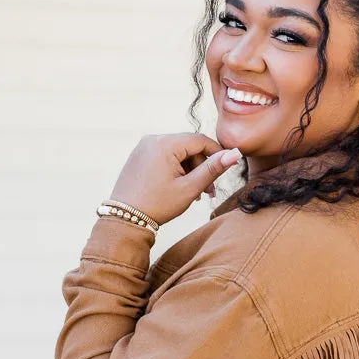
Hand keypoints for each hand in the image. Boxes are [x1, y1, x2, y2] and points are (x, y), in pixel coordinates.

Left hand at [109, 133, 242, 225]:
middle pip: (188, 146)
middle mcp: (153, 139)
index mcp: (165, 143)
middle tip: (209, 192)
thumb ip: (213, 169)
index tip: (226, 171)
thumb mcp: (190, 188)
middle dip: (201, 167)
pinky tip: (179, 188)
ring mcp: (144, 146)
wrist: (124, 219)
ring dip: (189, 170)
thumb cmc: (157, 205)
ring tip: (195, 193)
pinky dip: (176, 169)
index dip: (217, 154)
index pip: (200, 140)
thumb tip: (235, 153)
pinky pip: (164, 156)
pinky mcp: (139, 156)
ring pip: (177, 152)